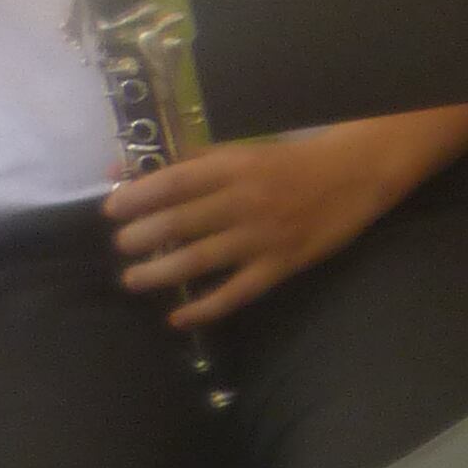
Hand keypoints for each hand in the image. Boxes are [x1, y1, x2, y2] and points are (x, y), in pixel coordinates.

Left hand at [109, 120, 435, 323]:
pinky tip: (179, 317)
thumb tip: (128, 172)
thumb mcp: (241, 151)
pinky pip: (238, 292)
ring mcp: (264, 236)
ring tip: (133, 279)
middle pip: (180, 224)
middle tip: (124, 245)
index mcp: (234, 167)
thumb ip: (189, 163)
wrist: (356, 174)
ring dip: (159, 273)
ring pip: (200, 260)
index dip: (136, 198)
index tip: (112, 211)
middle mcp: (245, 201)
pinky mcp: (282, 264)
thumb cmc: (291, 161)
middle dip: (141, 238)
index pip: (173, 183)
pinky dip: (206, 307)